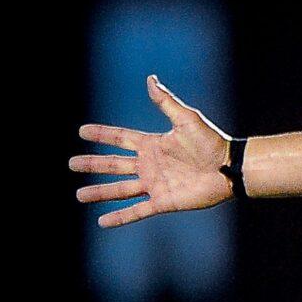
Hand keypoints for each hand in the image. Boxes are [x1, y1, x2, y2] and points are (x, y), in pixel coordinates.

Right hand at [70, 75, 233, 227]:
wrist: (229, 168)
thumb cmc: (212, 143)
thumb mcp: (187, 120)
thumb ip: (166, 102)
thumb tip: (150, 79)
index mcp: (154, 145)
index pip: (121, 138)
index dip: (102, 134)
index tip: (82, 131)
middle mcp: (151, 165)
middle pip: (115, 164)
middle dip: (93, 164)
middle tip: (71, 164)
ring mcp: (156, 184)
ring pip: (121, 189)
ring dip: (100, 192)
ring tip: (79, 195)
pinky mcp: (164, 202)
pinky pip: (137, 211)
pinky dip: (120, 217)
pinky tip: (102, 221)